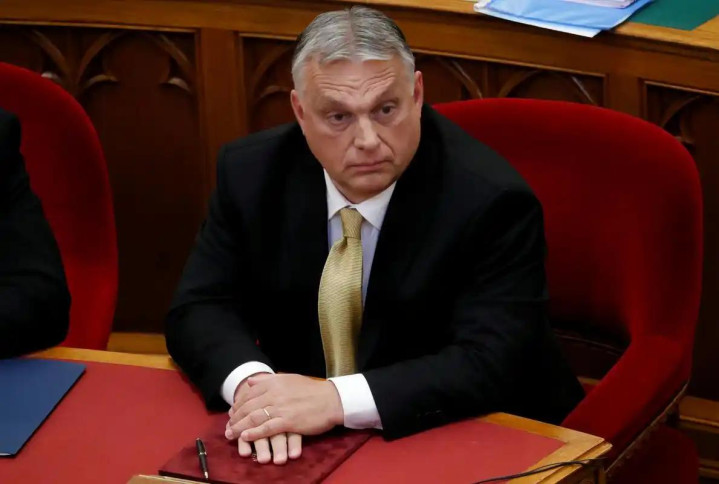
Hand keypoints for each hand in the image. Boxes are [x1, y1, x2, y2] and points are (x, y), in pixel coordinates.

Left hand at [226, 374, 343, 442]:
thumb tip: (250, 381)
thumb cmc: (312, 390)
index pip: (249, 393)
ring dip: (240, 427)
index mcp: (275, 383)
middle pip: (249, 406)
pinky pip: (266, 428)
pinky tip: (245, 437)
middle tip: (228, 426)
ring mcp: (281, 408)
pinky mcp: (288, 421)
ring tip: (231, 433)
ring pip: (254, 418)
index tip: (232, 413)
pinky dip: (254, 433)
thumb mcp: (289, 378)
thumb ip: (268, 380)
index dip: (238, 404)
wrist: (331, 400)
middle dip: (235, 417)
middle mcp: (275, 393)